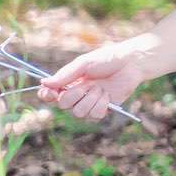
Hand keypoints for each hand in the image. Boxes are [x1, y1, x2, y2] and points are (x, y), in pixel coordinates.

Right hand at [37, 37, 154, 119]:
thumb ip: (65, 75)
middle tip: (88, 84)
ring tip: (100, 88)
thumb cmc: (107, 59)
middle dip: (75, 95)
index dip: (47, 96)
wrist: (130, 63)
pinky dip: (101, 105)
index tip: (52, 92)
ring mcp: (89, 103)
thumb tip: (44, 83)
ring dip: (90, 99)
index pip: (50, 95)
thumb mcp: (84, 64)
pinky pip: (94, 116)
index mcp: (68, 83)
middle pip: (64, 106)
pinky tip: (107, 95)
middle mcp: (76, 95)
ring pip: (78, 113)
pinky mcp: (103, 109)